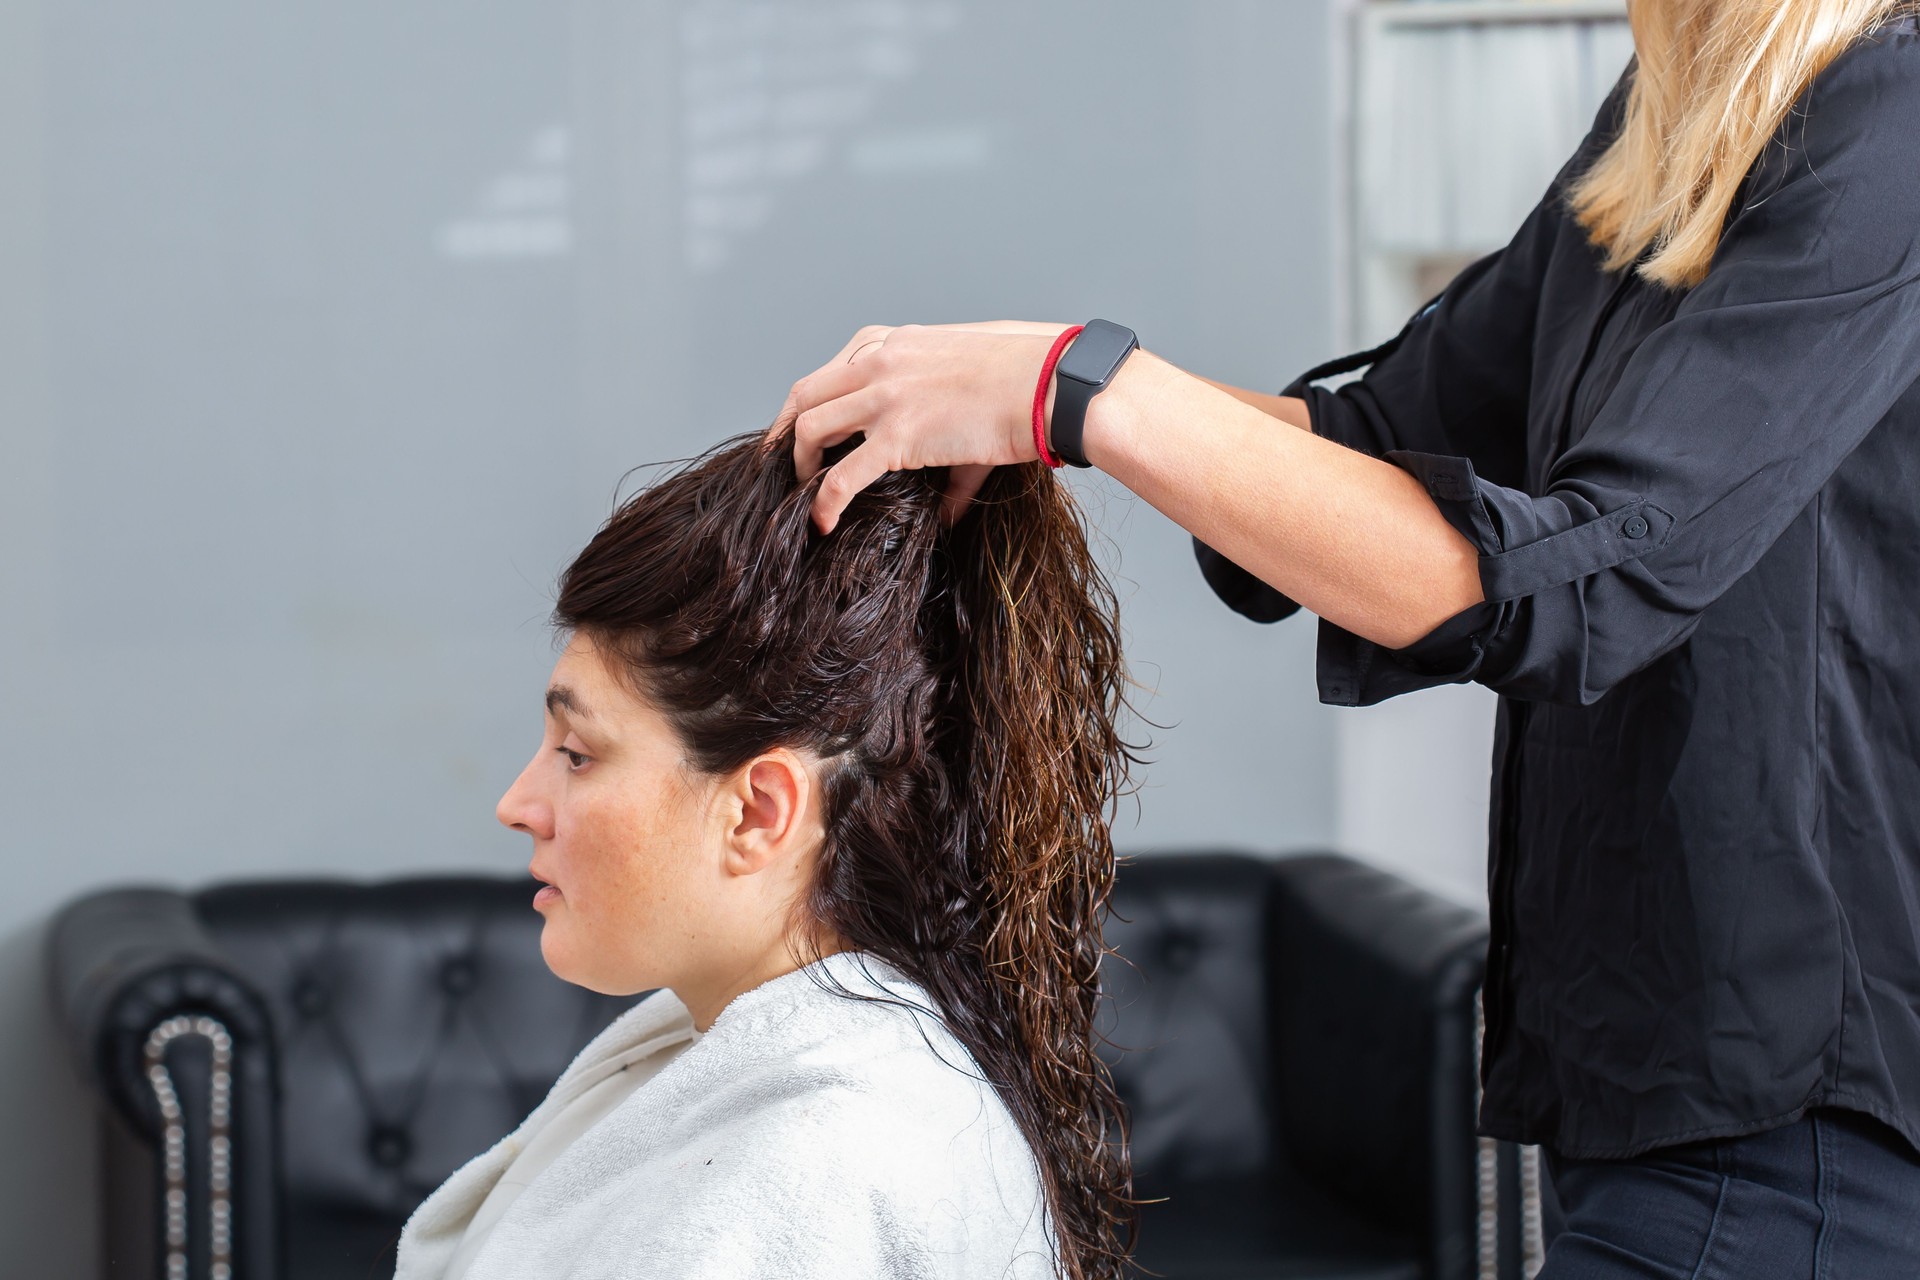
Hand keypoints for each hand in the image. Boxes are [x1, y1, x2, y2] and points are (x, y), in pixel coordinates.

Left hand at [771, 321, 1072, 532]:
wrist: (1049, 383)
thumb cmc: (1021, 381)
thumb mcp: (965, 384)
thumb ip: (942, 433)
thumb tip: (947, 506)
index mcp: (891, 342)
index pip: (830, 370)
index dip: (809, 405)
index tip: (804, 433)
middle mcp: (878, 361)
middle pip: (805, 394)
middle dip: (786, 433)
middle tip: (785, 466)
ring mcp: (884, 395)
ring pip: (809, 428)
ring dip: (799, 464)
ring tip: (805, 494)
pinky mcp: (898, 435)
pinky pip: (840, 475)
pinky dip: (824, 501)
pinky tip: (823, 522)